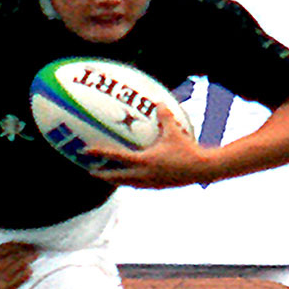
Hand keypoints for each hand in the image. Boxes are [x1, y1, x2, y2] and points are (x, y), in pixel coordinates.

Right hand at [0, 239, 37, 288]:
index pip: (8, 247)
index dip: (18, 244)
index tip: (24, 242)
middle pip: (17, 256)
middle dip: (27, 251)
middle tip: (34, 248)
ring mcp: (2, 279)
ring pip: (19, 267)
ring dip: (28, 261)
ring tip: (34, 257)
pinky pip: (18, 282)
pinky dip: (25, 276)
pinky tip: (29, 272)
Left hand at [89, 110, 209, 188]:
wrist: (203, 169)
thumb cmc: (188, 149)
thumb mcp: (174, 131)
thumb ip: (164, 116)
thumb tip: (158, 101)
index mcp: (144, 160)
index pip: (116, 157)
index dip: (100, 153)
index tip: (85, 150)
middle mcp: (144, 174)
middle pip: (117, 177)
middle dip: (102, 174)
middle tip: (89, 171)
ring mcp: (150, 183)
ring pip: (127, 183)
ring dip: (116, 180)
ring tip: (107, 177)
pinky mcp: (158, 187)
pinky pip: (139, 185)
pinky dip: (131, 182)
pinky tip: (131, 180)